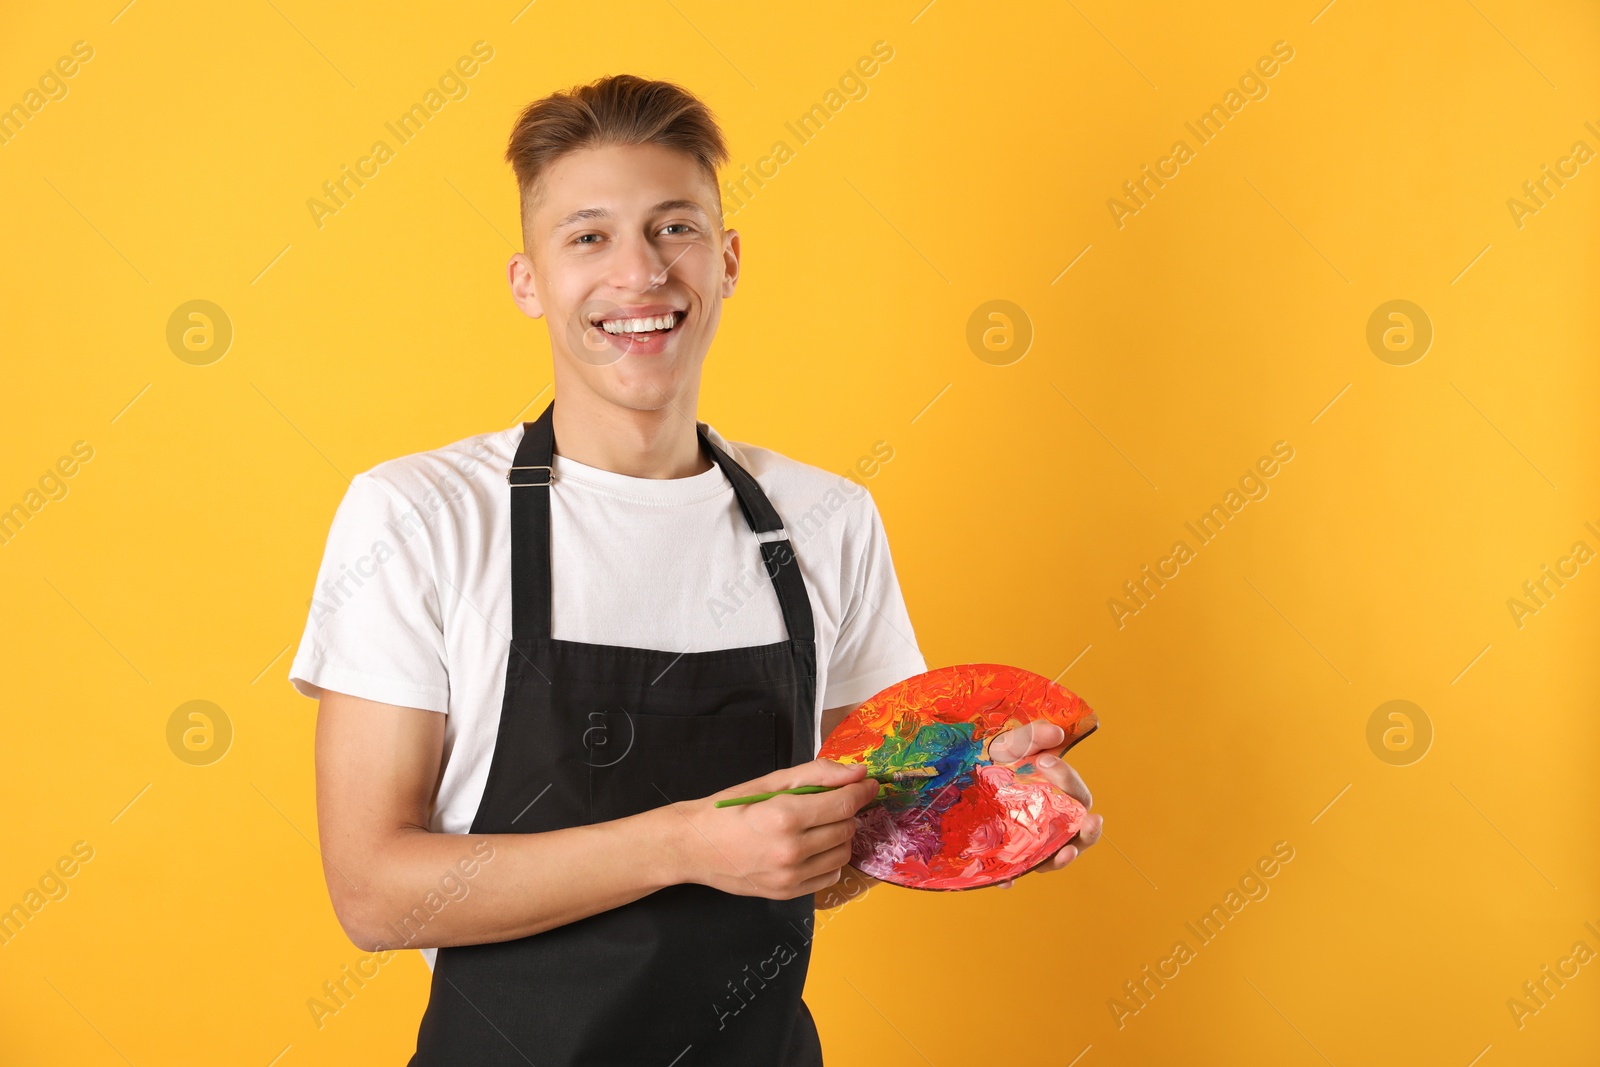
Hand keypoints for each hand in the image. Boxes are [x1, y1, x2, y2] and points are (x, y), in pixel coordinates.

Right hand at [673, 759, 880, 899]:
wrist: (695, 846)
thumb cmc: (730, 809)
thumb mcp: (770, 782)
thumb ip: (817, 774)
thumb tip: (857, 773)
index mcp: (784, 816)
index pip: (843, 804)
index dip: (862, 791)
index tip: (868, 783)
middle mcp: (790, 850)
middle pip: (847, 828)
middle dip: (845, 811)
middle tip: (829, 802)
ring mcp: (790, 876)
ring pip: (843, 853)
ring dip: (839, 835)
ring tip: (817, 825)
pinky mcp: (788, 893)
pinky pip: (830, 875)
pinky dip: (829, 859)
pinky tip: (811, 847)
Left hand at [984, 720, 1103, 888]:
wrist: (955, 778)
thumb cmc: (993, 760)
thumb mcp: (1009, 744)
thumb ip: (1031, 736)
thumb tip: (1056, 734)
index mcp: (1058, 796)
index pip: (1077, 794)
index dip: (1068, 779)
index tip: (1045, 760)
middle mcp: (1050, 823)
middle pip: (1079, 834)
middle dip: (1089, 830)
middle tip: (1090, 821)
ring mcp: (1029, 842)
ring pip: (1052, 858)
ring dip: (1061, 859)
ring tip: (1065, 854)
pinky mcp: (1005, 856)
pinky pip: (1010, 872)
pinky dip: (1010, 877)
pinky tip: (1006, 881)